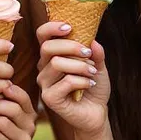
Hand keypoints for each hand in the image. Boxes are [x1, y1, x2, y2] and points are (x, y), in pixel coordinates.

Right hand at [36, 21, 109, 138]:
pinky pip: (65, 82)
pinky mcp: (49, 98)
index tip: (69, 27)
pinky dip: (82, 81)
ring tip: (92, 72)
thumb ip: (96, 53)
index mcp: (52, 55)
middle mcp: (44, 67)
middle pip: (48, 48)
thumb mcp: (98, 66)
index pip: (42, 35)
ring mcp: (44, 83)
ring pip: (57, 64)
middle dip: (71, 47)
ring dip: (80, 66)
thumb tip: (93, 41)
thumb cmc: (93, 86)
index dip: (51, 27)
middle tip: (88, 53)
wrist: (96, 113)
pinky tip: (90, 84)